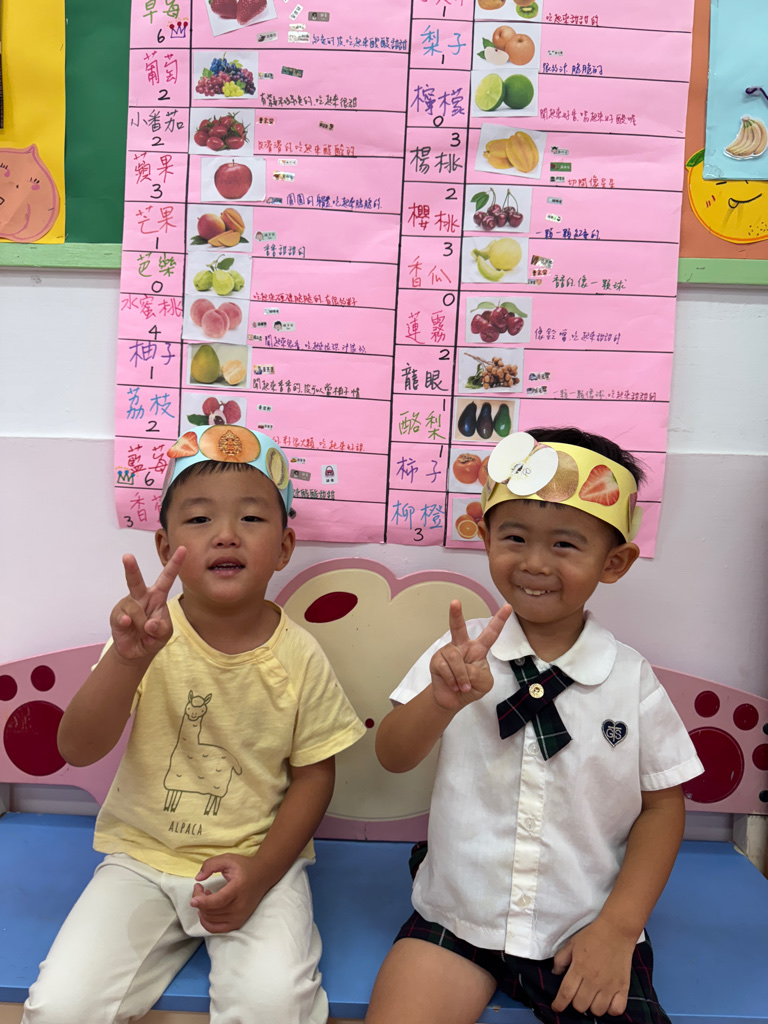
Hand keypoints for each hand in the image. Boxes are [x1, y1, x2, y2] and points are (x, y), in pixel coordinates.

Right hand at [109, 548, 185, 663]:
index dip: (175, 563)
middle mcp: (141, 596)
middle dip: (131, 568)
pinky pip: (122, 618)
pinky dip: (128, 625)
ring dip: (142, 625)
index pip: (167, 577)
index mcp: (158, 596)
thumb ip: (162, 628)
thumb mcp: (165, 633)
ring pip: (135, 609)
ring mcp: (128, 604)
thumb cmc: (153, 636)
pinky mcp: (117, 615)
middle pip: (136, 581)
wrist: (136, 651)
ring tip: (144, 633)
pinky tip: (128, 626)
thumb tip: (149, 623)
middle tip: (127, 556)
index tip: (183, 548)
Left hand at [191, 854, 267, 932]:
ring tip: (206, 896)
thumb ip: (211, 865)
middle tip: (199, 888)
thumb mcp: (228, 859)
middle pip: (212, 910)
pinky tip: (205, 911)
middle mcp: (239, 906)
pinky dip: (207, 922)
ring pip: (211, 919)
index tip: (193, 899)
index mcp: (238, 889)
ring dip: (202, 909)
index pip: (218, 901)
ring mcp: (239, 916)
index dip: (203, 902)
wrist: (263, 876)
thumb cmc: (244, 867)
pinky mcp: (238, 922)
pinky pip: (216, 929)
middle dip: (199, 900)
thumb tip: (198, 879)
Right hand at [428, 600, 512, 712]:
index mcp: (478, 649)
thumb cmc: (471, 687)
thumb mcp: (485, 683)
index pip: (491, 633)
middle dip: (456, 614)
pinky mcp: (437, 661)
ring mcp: (448, 652)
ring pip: (455, 658)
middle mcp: (462, 646)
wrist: (453, 700)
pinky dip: (452, 680)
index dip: (499, 620)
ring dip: (461, 676)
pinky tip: (453, 686)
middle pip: (458, 627)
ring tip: (463, 686)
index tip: (508, 607)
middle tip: (455, 602)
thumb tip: (465, 667)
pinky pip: (445, 667)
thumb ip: (479, 673)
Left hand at [551, 918, 636, 1015]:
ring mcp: (609, 985)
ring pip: (597, 1010)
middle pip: (580, 1005)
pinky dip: (611, 1010)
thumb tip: (555, 973)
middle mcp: (593, 979)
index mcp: (579, 968)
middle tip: (578, 994)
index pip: (566, 993)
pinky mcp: (623, 987)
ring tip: (592, 997)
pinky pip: (617, 1010)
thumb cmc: (593, 936)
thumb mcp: (572, 944)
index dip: (559, 1004)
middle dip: (575, 1002)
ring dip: (592, 1006)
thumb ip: (561, 959)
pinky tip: (607, 1001)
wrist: (617, 930)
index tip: (556, 1007)